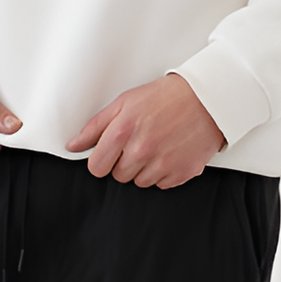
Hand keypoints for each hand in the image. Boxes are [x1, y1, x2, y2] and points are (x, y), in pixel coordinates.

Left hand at [67, 74, 225, 187]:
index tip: (111, 152)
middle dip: (125, 162)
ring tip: (158, 144)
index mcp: (122, 132)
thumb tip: (74, 146)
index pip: (96, 167)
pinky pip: (162, 184)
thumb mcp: (124, 103)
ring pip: (140, 182)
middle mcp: (141, 151)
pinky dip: (164, 171)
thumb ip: (95, 127)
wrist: (206, 99)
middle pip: (119, 176)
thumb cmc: (165, 97)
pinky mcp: (181, 173)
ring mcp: (162, 164)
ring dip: (145, 168)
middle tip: (141, 140)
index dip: (102, 160)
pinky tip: (171, 151)